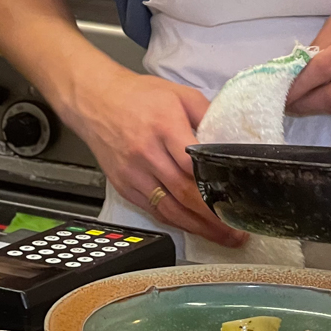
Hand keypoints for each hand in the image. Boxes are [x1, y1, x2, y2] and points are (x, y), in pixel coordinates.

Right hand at [66, 72, 245, 245]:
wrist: (94, 101)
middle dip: (212, 217)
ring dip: (195, 227)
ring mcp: (133, 173)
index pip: (193, 166)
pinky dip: (174, 221)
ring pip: (168, 209)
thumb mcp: (179, 94)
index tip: (236, 200)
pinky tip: (191, 226)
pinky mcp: (123, 185)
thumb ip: (206, 114)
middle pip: (184, 193)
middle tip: (235, 231)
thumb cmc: (136, 96)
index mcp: (165, 127)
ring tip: (219, 236)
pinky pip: (152, 209)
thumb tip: (228, 137)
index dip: (215, 187)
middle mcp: (147, 153)